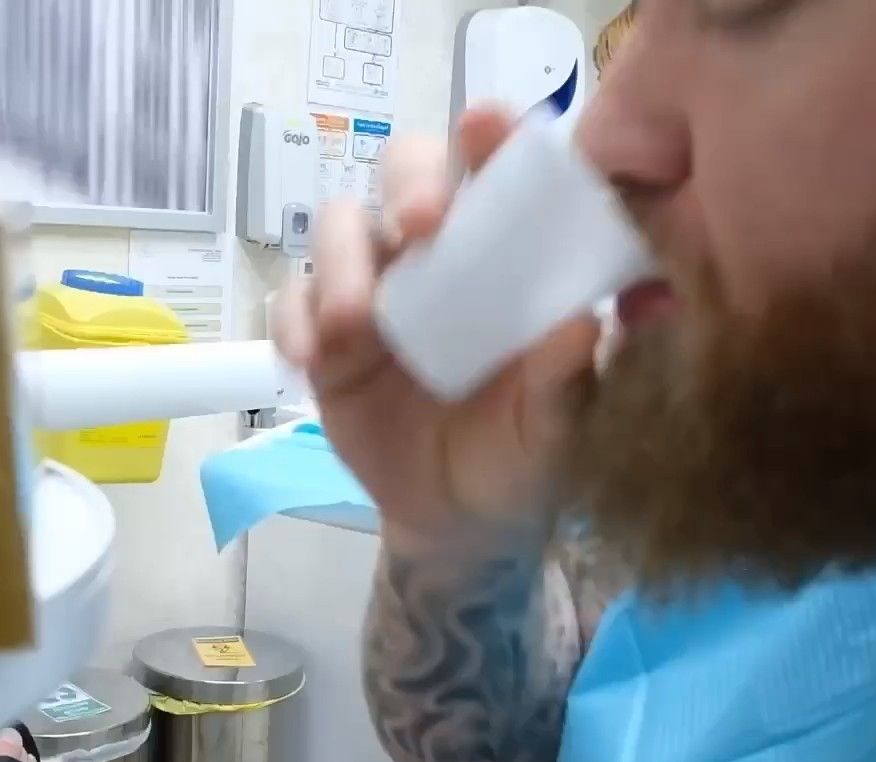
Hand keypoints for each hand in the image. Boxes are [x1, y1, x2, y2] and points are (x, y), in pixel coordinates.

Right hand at [273, 108, 601, 554]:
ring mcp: (374, 287)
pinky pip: (291, 303)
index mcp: (507, 252)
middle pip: (404, 170)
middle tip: (422, 227)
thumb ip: (567, 379)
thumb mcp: (558, 429)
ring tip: (355, 324)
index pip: (497, 170)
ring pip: (339, 226)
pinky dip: (293, 324)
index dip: (489, 136)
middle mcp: (437, 252)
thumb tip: (584, 324)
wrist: (461, 521)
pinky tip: (309, 364)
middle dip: (409, 184)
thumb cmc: (524, 452)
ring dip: (343, 261)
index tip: (486, 127)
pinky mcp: (323, 335)